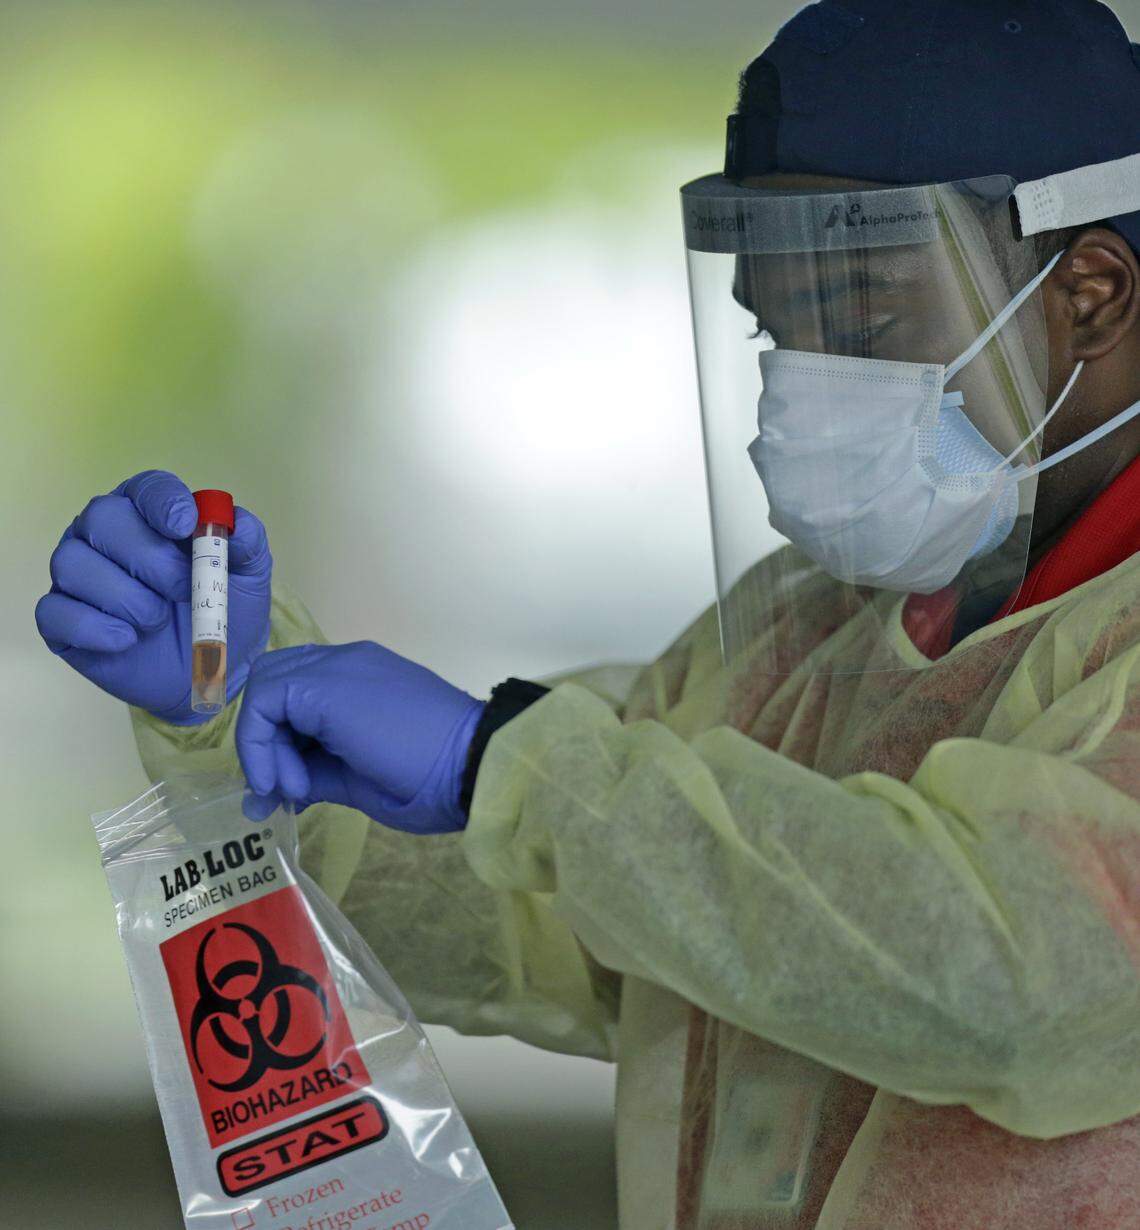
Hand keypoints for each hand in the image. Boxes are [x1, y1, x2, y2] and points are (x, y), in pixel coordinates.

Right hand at [35, 470, 271, 722]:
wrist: (207, 670)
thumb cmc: (223, 612)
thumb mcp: (249, 578)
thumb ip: (249, 544)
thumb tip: (237, 525)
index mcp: (150, 514)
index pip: (146, 488)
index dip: (162, 501)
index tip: (185, 526)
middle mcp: (105, 534)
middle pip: (102, 517)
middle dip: (148, 556)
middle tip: (183, 588)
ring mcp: (77, 575)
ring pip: (73, 563)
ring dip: (125, 596)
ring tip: (157, 620)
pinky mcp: (60, 618)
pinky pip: (54, 611)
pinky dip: (95, 627)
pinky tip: (127, 639)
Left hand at [235, 642, 485, 833]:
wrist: (470, 765)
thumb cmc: (433, 780)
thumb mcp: (359, 779)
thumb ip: (314, 774)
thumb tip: (269, 795)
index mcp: (360, 679)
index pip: (294, 691)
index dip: (279, 739)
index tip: (292, 789)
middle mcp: (344, 662)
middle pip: (273, 682)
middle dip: (265, 737)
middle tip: (286, 786)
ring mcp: (335, 666)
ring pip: (265, 686)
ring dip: (263, 743)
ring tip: (295, 788)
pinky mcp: (323, 683)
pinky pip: (263, 700)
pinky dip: (259, 743)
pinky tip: (285, 780)